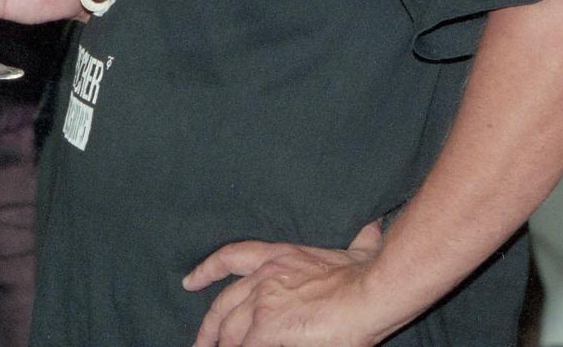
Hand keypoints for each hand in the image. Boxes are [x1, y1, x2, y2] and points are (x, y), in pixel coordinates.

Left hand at [185, 221, 387, 346]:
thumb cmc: (368, 271)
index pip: (231, 258)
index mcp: (278, 256)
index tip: (190, 281)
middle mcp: (262, 278)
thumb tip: (371, 228)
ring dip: (221, 346)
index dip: (207, 271)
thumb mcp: (356, 248)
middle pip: (224, 305)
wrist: (370, 290)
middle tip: (201, 342)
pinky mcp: (267, 328)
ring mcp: (262, 304)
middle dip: (210, 327)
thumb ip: (358, 240)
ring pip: (230, 331)